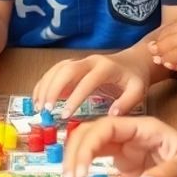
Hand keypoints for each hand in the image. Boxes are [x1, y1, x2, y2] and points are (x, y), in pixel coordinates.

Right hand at [32, 53, 149, 118]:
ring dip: (45, 86)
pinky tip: (38, 99)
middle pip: (66, 70)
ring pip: (57, 69)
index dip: (74, 98)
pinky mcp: (73, 65)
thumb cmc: (134, 78)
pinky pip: (54, 71)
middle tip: (46, 110)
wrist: (133, 61)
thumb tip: (111, 115)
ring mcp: (79, 61)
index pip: (86, 82)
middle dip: (53, 89)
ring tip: (39, 107)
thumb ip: (126, 102)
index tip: (65, 115)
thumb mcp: (137, 90)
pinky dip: (44, 83)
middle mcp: (90, 61)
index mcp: (105, 68)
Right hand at [61, 116, 176, 176]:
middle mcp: (132, 136)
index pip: (107, 127)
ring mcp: (130, 151)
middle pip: (93, 135)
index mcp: (145, 127)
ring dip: (77, 159)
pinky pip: (101, 163)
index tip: (79, 168)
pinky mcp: (130, 167)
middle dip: (76, 152)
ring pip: (92, 147)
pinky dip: (86, 168)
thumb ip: (168, 173)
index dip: (88, 144)